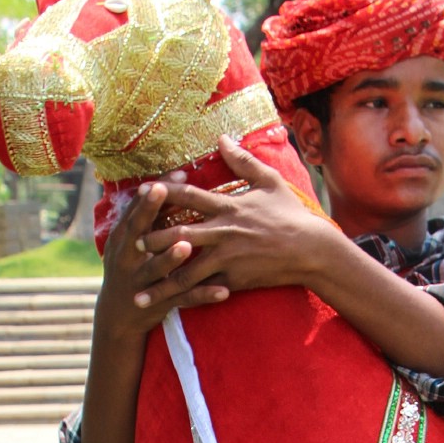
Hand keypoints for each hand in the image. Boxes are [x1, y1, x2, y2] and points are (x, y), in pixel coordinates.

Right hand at [95, 178, 228, 342]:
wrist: (119, 314)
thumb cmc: (133, 265)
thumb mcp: (132, 241)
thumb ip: (149, 216)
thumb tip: (166, 181)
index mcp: (124, 237)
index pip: (137, 209)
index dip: (152, 191)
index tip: (173, 172)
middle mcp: (129, 257)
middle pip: (139, 231)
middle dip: (149, 212)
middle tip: (162, 191)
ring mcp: (143, 281)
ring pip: (157, 268)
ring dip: (170, 258)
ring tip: (186, 246)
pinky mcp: (160, 303)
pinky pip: (183, 299)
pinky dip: (203, 295)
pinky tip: (224, 292)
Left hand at [139, 136, 337, 296]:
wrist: (311, 251)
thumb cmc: (291, 215)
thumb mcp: (270, 182)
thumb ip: (243, 161)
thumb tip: (222, 138)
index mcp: (228, 206)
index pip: (188, 196)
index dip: (163, 193)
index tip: (142, 193)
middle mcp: (223, 231)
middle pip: (178, 233)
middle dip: (153, 239)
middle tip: (133, 243)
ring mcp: (227, 257)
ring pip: (186, 268)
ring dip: (161, 276)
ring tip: (139, 284)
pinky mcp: (234, 278)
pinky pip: (204, 288)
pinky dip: (184, 296)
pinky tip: (167, 304)